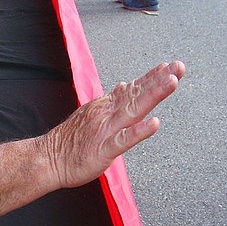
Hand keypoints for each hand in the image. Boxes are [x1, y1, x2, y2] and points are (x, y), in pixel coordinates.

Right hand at [44, 60, 183, 187]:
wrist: (47, 159)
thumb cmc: (69, 141)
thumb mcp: (91, 114)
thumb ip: (111, 102)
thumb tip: (125, 86)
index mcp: (105, 106)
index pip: (132, 88)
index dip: (153, 76)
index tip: (171, 66)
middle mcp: (107, 114)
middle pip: (137, 93)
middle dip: (159, 79)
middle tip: (178, 67)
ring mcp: (105, 130)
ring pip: (133, 110)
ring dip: (153, 95)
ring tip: (171, 83)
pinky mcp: (103, 149)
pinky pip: (123, 140)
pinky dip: (138, 132)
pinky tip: (152, 124)